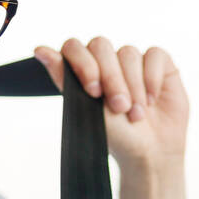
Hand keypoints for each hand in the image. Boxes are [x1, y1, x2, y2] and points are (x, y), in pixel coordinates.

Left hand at [34, 38, 188, 171]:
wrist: (150, 153)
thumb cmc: (116, 135)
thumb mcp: (84, 109)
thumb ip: (64, 77)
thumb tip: (39, 49)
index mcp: (85, 70)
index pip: (74, 47)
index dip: (83, 63)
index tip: (93, 92)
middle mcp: (108, 61)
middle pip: (101, 46)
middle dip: (110, 78)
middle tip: (119, 107)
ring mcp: (133, 61)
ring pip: (128, 53)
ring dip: (133, 86)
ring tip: (137, 114)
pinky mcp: (159, 64)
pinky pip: (154, 55)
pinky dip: (152, 78)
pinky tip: (152, 100)